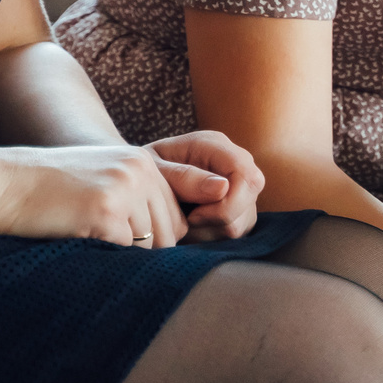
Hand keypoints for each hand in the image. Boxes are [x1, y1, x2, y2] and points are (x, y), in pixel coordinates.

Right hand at [0, 144, 185, 247]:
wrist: (4, 184)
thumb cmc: (50, 189)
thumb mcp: (103, 178)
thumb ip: (140, 197)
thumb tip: (175, 237)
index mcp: (144, 161)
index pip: (176, 217)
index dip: (154, 238)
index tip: (123, 240)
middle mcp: (140, 170)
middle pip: (169, 234)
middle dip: (143, 250)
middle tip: (104, 241)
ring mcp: (125, 189)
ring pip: (148, 246)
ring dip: (121, 253)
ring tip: (87, 234)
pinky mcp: (106, 212)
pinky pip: (125, 252)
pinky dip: (105, 255)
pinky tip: (79, 237)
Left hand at [149, 130, 263, 241]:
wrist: (134, 180)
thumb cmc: (140, 171)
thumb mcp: (153, 170)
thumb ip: (184, 177)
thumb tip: (223, 187)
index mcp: (215, 145)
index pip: (246, 176)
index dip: (226, 204)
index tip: (193, 217)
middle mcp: (235, 164)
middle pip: (248, 202)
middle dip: (216, 221)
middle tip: (185, 219)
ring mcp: (239, 187)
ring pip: (241, 223)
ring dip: (210, 231)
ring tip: (182, 221)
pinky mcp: (238, 209)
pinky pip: (235, 233)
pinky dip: (210, 237)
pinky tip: (190, 226)